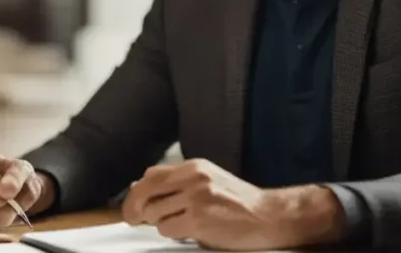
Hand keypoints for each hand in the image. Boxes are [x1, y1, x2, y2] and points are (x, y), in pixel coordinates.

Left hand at [122, 159, 344, 250]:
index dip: (136, 191)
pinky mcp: (199, 219)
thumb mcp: (208, 181)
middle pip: (145, 190)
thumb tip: (141, 187)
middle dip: (134, 208)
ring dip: (160, 223)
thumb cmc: (237, 202)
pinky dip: (173, 233)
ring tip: (178, 224)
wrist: (267, 216)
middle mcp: (193, 178)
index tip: (133, 205)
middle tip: (133, 219)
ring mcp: (196, 198)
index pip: (151, 175)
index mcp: (194, 166)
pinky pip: (168, 229)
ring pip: (154, 213)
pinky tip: (188, 232)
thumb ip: (178, 182)